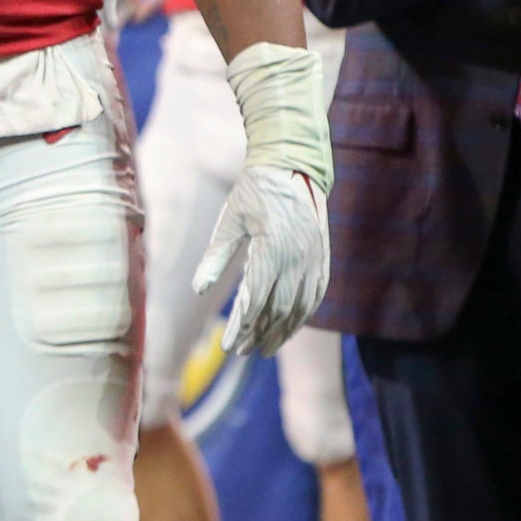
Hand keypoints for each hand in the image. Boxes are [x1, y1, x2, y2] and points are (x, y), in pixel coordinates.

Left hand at [194, 166, 329, 356]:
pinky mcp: (323, 257)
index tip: (229, 344)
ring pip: (301, 307)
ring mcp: (314, 259)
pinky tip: (291, 326)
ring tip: (264, 348)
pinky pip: (316, 294)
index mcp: (271, 250)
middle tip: (242, 352)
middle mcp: (297, 259)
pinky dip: (304, 314)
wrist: (292, 168)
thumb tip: (198, 288)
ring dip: (283, 331)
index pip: (257, 301)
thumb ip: (215, 256)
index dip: (243, 326)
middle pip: (279, 310)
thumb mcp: (229, 221)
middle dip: (260, 334)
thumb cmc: (253, 193)